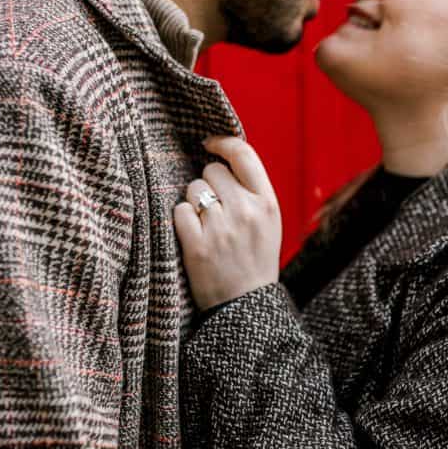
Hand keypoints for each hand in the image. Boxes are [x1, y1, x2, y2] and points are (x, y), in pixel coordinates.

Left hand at [174, 135, 281, 310]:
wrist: (245, 306)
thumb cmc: (254, 260)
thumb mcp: (268, 223)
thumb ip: (251, 191)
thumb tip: (223, 158)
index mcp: (267, 203)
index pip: (244, 154)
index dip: (223, 142)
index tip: (210, 144)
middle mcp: (245, 211)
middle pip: (212, 171)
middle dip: (209, 184)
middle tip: (215, 209)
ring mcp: (221, 229)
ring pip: (193, 189)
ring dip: (194, 203)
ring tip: (206, 226)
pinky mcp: (197, 245)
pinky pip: (179, 211)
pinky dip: (182, 221)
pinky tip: (193, 236)